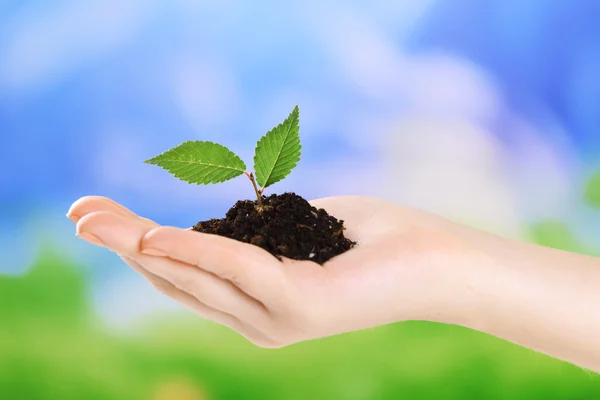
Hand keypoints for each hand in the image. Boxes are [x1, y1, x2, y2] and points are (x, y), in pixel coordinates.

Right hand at [67, 195, 474, 346]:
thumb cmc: (367, 238)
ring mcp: (276, 319)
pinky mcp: (300, 306)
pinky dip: (197, 249)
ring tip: (95, 219)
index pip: (183, 276)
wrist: (432, 258)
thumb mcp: (294, 228)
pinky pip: (239, 269)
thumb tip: (208, 221)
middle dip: (123, 245)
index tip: (97, 217)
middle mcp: (257, 320)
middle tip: (78, 215)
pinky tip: (158, 233)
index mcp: (254, 304)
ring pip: (196, 276)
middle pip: (176, 279)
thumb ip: (249, 235)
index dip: (137, 247)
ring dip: (142, 244)